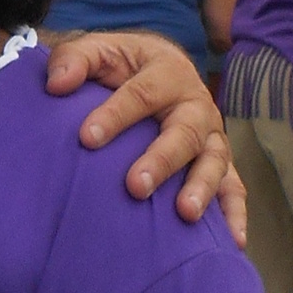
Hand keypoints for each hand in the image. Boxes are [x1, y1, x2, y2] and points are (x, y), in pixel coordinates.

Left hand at [46, 31, 239, 235]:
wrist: (158, 67)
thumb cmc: (122, 65)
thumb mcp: (98, 50)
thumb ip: (74, 61)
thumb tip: (56, 85)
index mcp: (166, 71)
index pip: (141, 94)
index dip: (115, 115)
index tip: (86, 138)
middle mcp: (195, 103)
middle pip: (184, 132)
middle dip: (161, 160)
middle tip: (135, 186)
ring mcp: (211, 135)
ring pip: (214, 160)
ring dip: (201, 187)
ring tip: (184, 213)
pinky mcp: (219, 161)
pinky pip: (234, 187)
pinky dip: (235, 213)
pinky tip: (232, 241)